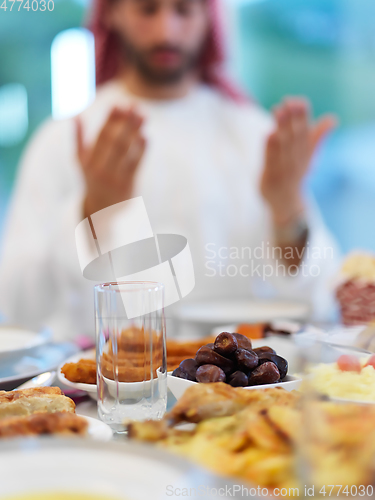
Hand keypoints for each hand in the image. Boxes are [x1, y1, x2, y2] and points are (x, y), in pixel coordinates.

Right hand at [76, 107, 146, 218]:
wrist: (101, 211)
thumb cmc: (92, 178)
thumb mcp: (81, 161)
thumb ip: (78, 138)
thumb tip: (75, 115)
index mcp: (88, 161)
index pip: (101, 137)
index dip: (111, 120)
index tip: (119, 103)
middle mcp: (100, 169)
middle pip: (115, 142)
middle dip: (125, 122)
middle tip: (135, 105)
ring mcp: (115, 177)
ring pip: (127, 151)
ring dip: (136, 132)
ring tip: (144, 115)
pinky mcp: (128, 184)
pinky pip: (135, 164)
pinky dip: (142, 150)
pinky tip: (146, 136)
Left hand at [260, 98, 336, 225]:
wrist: (286, 203)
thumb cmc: (295, 174)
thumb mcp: (308, 156)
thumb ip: (318, 137)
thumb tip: (333, 118)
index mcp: (305, 153)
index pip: (305, 132)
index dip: (303, 116)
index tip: (299, 101)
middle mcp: (296, 160)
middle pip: (294, 136)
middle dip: (292, 118)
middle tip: (288, 101)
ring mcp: (284, 169)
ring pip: (283, 146)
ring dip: (281, 128)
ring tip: (278, 111)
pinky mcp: (271, 177)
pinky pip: (271, 161)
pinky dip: (270, 148)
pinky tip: (268, 134)